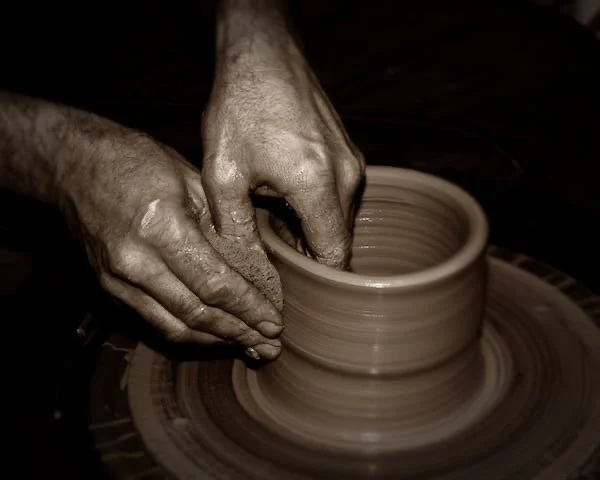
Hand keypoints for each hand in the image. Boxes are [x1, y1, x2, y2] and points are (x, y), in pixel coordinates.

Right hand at [60, 127, 282, 358]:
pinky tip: (214, 333)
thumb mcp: (191, 179)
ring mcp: (117, 279)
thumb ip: (225, 225)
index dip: (248, 309)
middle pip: (197, 314)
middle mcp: (135, 261)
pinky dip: (188, 331)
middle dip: (239, 334)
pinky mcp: (108, 287)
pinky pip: (154, 319)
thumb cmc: (135, 160)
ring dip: (216, 341)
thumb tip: (260, 265)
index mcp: (161, 227)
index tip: (274, 323)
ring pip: (174, 326)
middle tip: (271, 347)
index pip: (215, 284)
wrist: (72, 163)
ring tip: (250, 347)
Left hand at [201, 40, 364, 268]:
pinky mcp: (349, 153)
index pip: (334, 255)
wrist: (263, 54)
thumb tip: (247, 273)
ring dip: (313, 232)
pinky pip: (339, 196)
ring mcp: (353, 162)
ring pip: (340, 219)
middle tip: (279, 268)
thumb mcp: (223, 172)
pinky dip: (317, 209)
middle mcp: (346, 176)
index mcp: (318, 185)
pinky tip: (286, 201)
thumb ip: (236, 228)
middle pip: (339, 240)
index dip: (320, 282)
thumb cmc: (241, 107)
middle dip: (311, 258)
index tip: (302, 297)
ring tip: (276, 230)